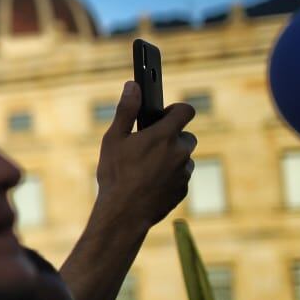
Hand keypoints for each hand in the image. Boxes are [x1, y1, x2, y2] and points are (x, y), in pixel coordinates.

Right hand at [95, 82, 196, 227]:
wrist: (124, 213)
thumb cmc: (115, 174)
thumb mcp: (114, 138)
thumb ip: (126, 110)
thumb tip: (132, 86)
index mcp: (164, 135)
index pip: (186, 110)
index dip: (177, 109)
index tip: (165, 114)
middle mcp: (180, 152)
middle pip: (186, 135)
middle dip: (172, 137)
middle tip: (149, 144)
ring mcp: (184, 172)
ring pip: (184, 157)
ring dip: (172, 157)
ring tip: (146, 167)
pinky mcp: (183, 189)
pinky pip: (181, 176)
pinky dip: (170, 175)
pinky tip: (149, 182)